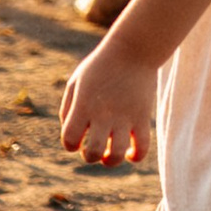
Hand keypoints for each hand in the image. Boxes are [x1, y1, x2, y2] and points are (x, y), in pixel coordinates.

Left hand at [60, 43, 155, 168]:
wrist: (133, 49)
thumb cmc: (100, 66)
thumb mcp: (76, 82)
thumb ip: (68, 110)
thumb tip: (72, 136)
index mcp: (83, 105)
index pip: (70, 140)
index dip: (70, 144)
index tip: (77, 136)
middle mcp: (103, 114)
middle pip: (93, 153)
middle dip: (90, 156)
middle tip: (93, 145)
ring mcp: (124, 117)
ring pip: (117, 155)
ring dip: (111, 160)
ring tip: (110, 152)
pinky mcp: (142, 117)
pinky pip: (142, 148)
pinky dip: (135, 156)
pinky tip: (130, 152)